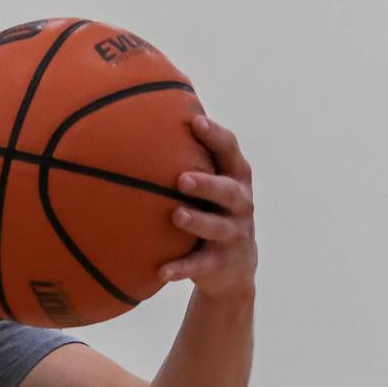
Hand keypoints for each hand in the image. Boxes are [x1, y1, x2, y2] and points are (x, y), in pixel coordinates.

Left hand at [162, 115, 256, 300]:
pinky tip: (162, 271)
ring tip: (176, 216)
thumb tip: (148, 115)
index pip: (231, 152)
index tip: (196, 121)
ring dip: (198, 221)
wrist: (233, 269)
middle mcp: (240, 205)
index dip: (216, 136)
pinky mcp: (221, 264)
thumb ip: (191, 157)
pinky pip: (200, 266)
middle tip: (182, 178)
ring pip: (218, 228)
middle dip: (208, 183)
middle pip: (229, 191)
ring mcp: (234, 235)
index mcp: (235, 179)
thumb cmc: (211, 212)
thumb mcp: (209, 186)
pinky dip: (182, 268)